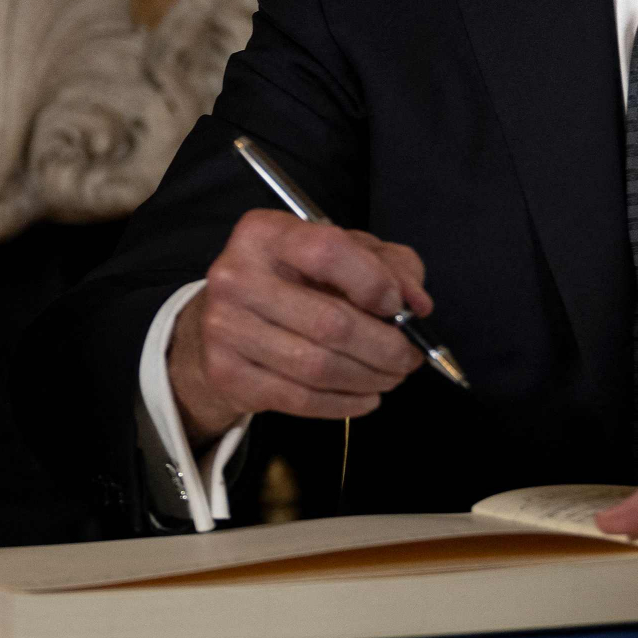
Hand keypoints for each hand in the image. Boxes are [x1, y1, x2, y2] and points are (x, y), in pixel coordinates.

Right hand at [166, 209, 433, 438]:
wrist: (221, 323)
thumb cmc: (292, 281)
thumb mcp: (343, 254)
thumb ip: (389, 266)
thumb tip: (416, 304)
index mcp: (264, 233)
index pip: (327, 252)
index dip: (375, 283)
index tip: (399, 306)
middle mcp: (235, 275)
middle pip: (330, 322)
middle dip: (386, 347)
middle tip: (410, 357)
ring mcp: (224, 327)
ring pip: (318, 366)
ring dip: (370, 378)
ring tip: (391, 376)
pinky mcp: (226, 374)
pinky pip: (300, 399)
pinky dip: (344, 404)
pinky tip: (366, 397)